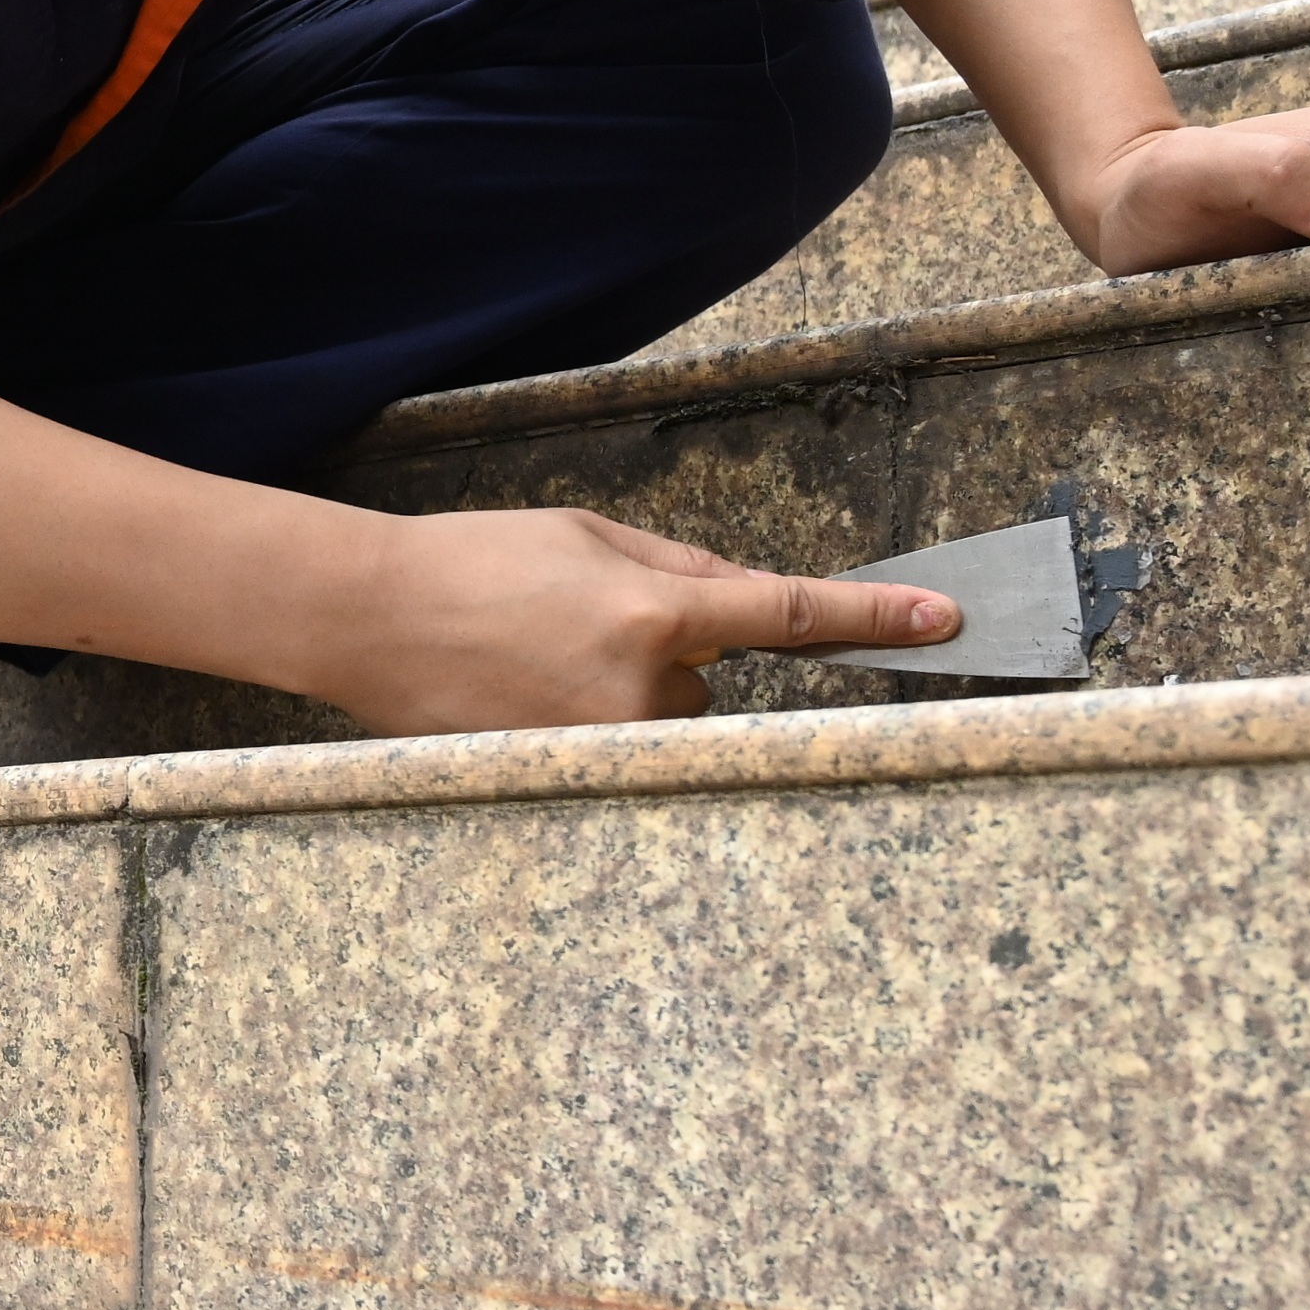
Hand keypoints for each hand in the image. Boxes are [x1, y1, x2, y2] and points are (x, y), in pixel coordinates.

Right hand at [284, 509, 962, 739]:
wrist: (368, 617)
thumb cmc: (471, 562)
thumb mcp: (584, 535)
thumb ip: (679, 566)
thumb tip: (747, 595)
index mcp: (652, 609)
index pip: (788, 614)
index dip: (871, 616)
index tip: (941, 620)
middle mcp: (640, 685)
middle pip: (708, 680)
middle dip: (664, 653)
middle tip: (575, 628)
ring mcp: (604, 742)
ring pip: (663, 718)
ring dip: (623, 691)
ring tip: (533, 659)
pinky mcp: (565, 775)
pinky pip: (618, 749)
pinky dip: (584, 718)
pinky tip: (519, 688)